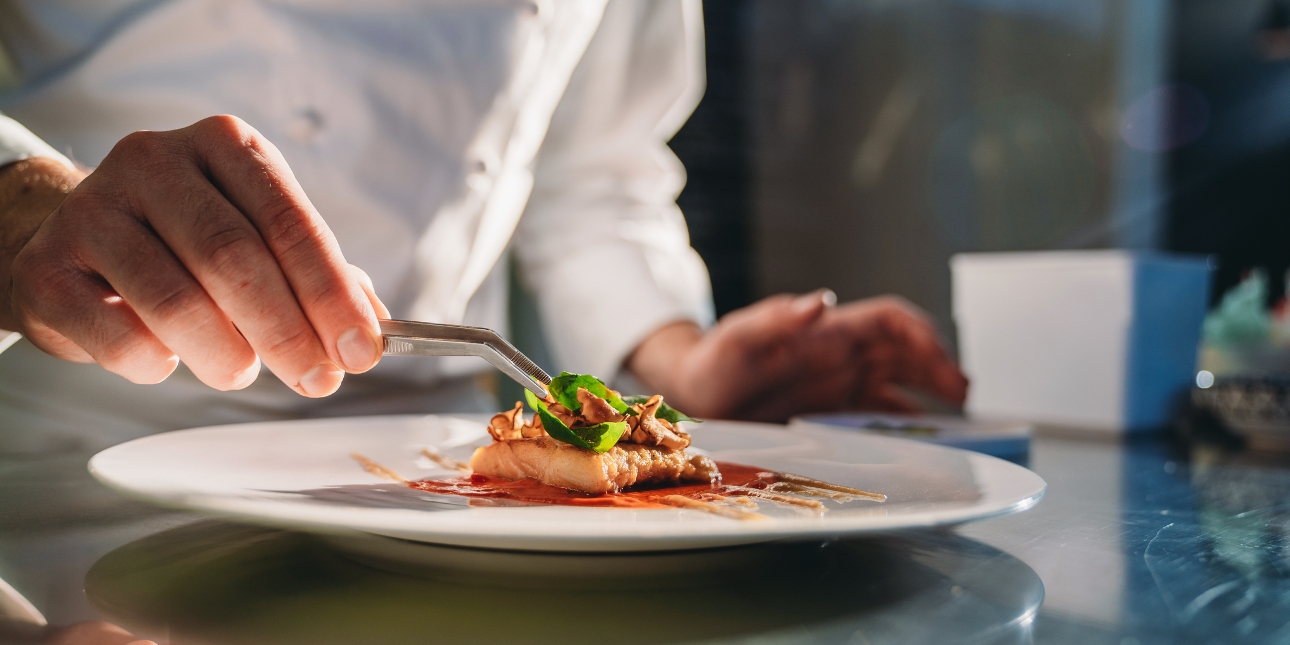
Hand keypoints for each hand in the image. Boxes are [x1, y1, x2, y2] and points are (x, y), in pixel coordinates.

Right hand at [0, 116, 387, 396]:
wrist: (73, 241)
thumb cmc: (184, 242)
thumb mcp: (257, 237)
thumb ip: (318, 276)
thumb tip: (374, 326)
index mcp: (225, 145)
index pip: (290, 222)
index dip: (330, 294)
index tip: (361, 350)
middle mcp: (156, 161)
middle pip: (235, 258)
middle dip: (287, 332)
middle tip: (316, 379)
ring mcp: (94, 208)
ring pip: (176, 299)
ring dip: (225, 354)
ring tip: (241, 371)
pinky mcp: (47, 265)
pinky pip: (117, 334)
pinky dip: (157, 364)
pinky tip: (169, 360)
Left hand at [627, 291, 967, 421]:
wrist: (692, 393)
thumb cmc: (713, 360)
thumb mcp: (738, 338)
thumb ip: (775, 320)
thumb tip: (822, 301)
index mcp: (827, 332)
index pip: (889, 322)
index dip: (921, 334)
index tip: (941, 359)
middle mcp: (841, 354)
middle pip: (906, 353)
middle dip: (939, 368)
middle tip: (964, 398)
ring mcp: (838, 384)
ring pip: (900, 384)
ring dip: (930, 396)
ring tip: (958, 421)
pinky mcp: (830, 413)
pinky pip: (877, 415)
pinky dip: (903, 425)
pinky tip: (920, 443)